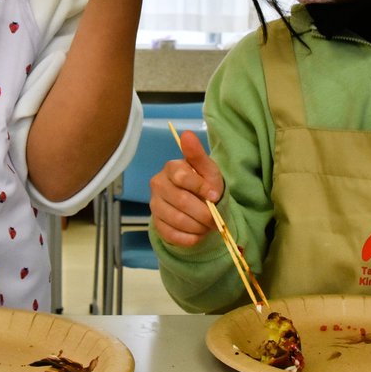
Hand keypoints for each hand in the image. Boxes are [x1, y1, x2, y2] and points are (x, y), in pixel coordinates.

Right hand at [150, 129, 225, 247]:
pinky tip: (198, 234)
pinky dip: (189, 238)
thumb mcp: (207, 169)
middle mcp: (158, 184)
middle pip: (181, 201)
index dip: (201, 188)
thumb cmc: (204, 183)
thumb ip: (198, 154)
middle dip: (203, 213)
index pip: (182, 177)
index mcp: (170, 168)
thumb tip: (186, 134)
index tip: (215, 195)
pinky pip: (172, 235)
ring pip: (177, 220)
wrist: (199, 204)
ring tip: (208, 226)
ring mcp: (155, 205)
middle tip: (215, 219)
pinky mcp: (156, 223)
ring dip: (198, 227)